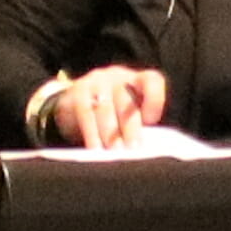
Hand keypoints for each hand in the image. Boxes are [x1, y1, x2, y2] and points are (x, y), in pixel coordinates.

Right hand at [34, 64, 167, 148]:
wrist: (77, 105)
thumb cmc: (115, 114)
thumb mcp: (130, 114)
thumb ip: (139, 125)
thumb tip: (142, 149)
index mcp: (138, 81)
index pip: (152, 81)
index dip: (154, 99)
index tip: (151, 120)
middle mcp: (118, 77)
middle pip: (125, 99)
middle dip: (129, 127)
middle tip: (132, 149)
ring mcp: (97, 82)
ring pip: (105, 108)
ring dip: (110, 133)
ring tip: (115, 154)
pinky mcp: (78, 92)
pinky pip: (86, 113)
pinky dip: (92, 133)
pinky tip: (96, 149)